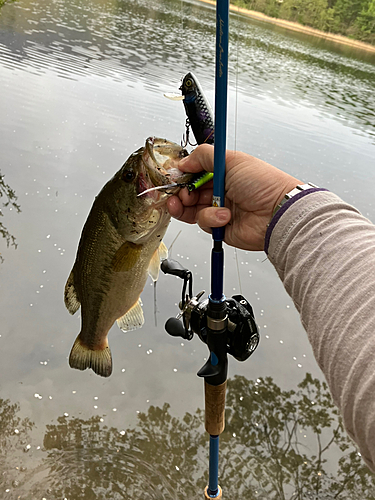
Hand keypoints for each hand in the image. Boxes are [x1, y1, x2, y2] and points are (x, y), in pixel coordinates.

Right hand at [167, 144, 300, 250]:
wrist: (277, 213)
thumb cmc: (264, 185)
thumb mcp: (231, 160)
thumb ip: (204, 156)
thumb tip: (184, 161)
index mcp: (223, 172)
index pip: (194, 172)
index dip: (183, 175)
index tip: (174, 176)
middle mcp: (220, 190)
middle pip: (189, 192)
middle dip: (181, 192)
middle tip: (180, 192)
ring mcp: (220, 209)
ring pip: (192, 209)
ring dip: (190, 206)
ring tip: (191, 202)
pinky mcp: (221, 227)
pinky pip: (204, 223)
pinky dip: (211, 219)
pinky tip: (224, 215)